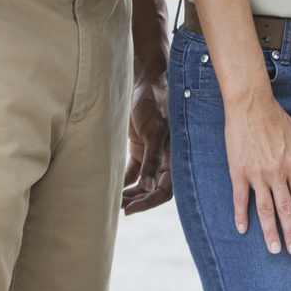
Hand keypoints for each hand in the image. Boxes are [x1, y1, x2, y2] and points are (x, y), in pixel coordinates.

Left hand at [122, 76, 171, 214]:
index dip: (150, 201)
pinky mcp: (140, 148)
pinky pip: (133, 171)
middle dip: (138, 200)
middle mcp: (167, 158)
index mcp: (177, 156)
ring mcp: (152, 154)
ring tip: (115, 202)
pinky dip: (124, 180)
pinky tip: (113, 187)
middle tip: (121, 209)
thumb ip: (152, 160)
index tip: (131, 209)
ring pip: (142, 182)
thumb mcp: (154, 132)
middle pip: (154, 189)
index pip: (167, 188)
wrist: (143, 81)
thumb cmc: (155, 102)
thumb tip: (149, 188)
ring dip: (130, 193)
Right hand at [226, 86, 290, 254]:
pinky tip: (243, 230)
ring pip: (265, 209)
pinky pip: (240, 198)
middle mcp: (276, 173)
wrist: (250, 105)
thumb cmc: (275, 117)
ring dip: (270, 231)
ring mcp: (256, 174)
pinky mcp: (238, 171)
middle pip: (285, 209)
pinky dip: (241, 215)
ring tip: (274, 249)